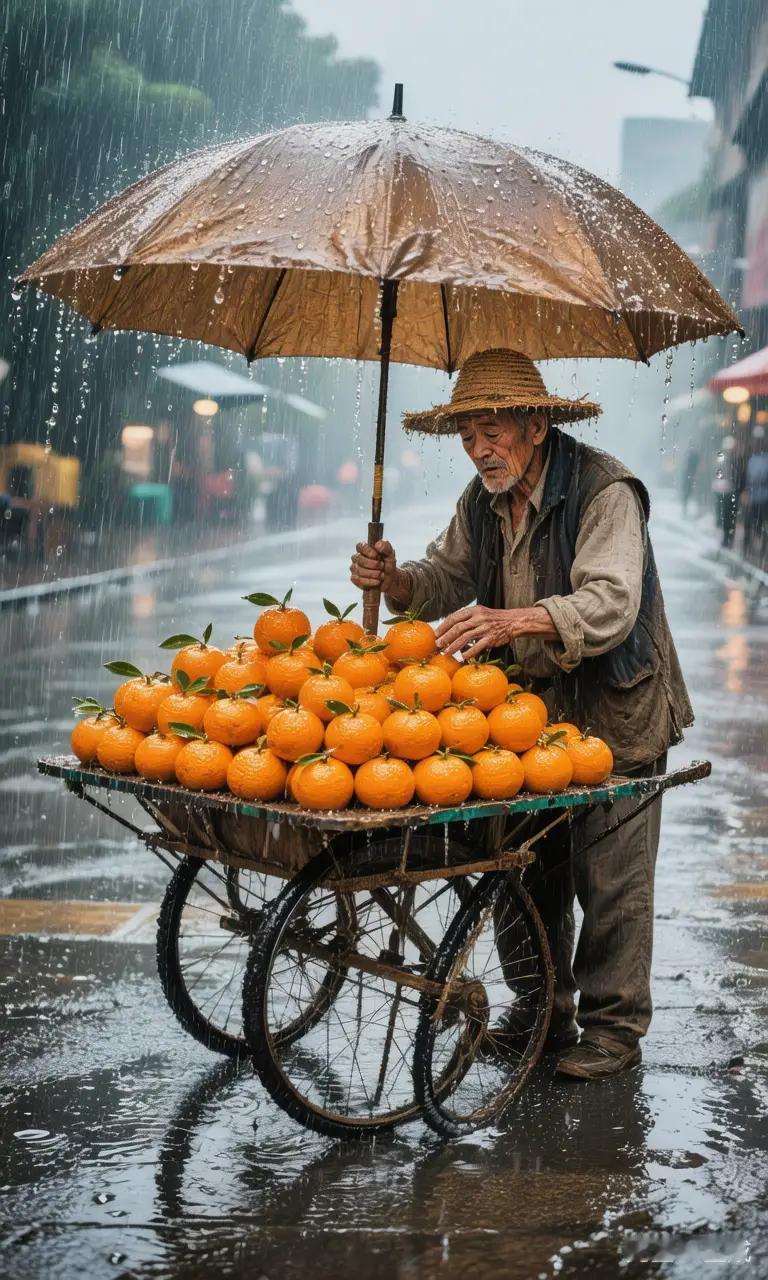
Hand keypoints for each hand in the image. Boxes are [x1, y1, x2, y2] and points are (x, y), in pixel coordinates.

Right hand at [350, 539, 399, 593]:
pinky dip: (370, 581)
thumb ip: (386, 547)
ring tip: (382, 575)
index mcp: (364, 549)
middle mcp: (357, 558)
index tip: (378, 556)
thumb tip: (377, 545)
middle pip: (359, 559)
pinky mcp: (355, 579)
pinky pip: (358, 580)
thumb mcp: (390, 554)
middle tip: (382, 566)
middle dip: (374, 564)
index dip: (368, 551)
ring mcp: (355, 568)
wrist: (391, 579)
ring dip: (374, 574)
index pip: (360, 546)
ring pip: (359, 570)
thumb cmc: (388, 564)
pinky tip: (377, 581)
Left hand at [436, 604, 557, 657]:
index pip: (454, 617)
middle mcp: (479, 618)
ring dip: (454, 646)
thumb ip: (466, 618)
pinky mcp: (491, 638)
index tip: (436, 634)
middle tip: (438, 645)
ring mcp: (485, 628)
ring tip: (446, 652)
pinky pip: (478, 646)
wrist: (513, 621)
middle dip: (446, 637)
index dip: (444, 626)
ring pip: (465, 637)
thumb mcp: (480, 613)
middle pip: (458, 628)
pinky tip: (462, 656)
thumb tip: (448, 627)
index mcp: (474, 610)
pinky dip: (469, 652)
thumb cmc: (493, 619)